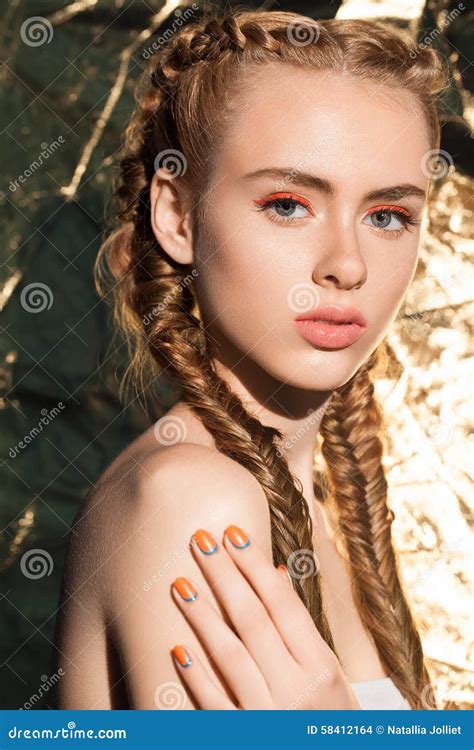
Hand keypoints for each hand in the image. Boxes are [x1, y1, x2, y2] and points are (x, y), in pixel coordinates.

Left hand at [170, 524, 360, 709]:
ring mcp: (271, 717)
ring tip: (180, 582)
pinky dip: (197, 677)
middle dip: (225, 575)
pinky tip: (177, 648)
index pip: (283, 604)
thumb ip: (301, 629)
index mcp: (323, 668)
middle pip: (254, 620)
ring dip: (203, 616)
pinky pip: (216, 706)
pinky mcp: (245, 741)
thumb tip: (278, 571)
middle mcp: (298, 690)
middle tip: (200, 539)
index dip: (255, 566)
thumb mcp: (330, 677)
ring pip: (231, 656)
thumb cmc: (329, 722)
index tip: (232, 532)